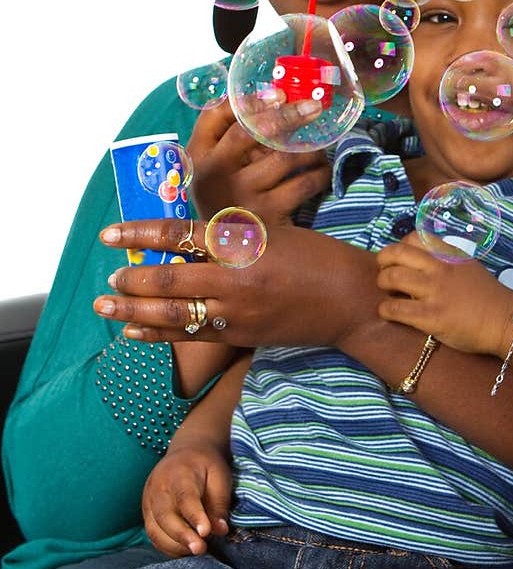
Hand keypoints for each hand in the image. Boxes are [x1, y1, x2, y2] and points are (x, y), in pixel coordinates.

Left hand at [94, 218, 377, 348]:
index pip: (179, 234)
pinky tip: (135, 333)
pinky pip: (192, 337)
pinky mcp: (242, 335)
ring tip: (106, 307)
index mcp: (243, 243)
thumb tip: (183, 233)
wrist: (351, 299)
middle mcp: (236, 278)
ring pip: (174, 313)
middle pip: (169, 278)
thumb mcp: (271, 232)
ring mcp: (238, 311)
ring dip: (134, 311)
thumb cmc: (315, 256)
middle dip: (132, 279)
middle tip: (109, 278)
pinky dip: (158, 335)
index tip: (110, 233)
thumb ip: (229, 234)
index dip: (139, 233)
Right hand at [142, 441, 231, 556]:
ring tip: (197, 551)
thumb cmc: (206, 466)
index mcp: (179, 473)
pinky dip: (168, 546)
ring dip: (175, 545)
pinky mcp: (146, 512)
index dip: (195, 516)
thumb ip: (219, 504)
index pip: (184, 497)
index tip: (206, 532)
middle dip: (182, 536)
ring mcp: (148, 500)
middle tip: (201, 549)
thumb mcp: (220, 477)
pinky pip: (153, 534)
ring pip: (155, 529)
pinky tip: (185, 549)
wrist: (186, 452)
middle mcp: (158, 487)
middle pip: (165, 516)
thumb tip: (220, 531)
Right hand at [187, 97, 329, 223]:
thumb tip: (274, 96)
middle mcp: (213, 174)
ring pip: (285, 156)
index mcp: (197, 156)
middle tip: (313, 106)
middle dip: (288, 113)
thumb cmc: (228, 198)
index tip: (279, 93)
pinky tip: (322, 170)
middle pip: (252, 130)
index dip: (249, 99)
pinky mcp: (268, 215)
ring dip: (309, 147)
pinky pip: (304, 184)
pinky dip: (320, 173)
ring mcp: (241, 195)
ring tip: (319, 146)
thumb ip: (231, 137)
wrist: (230, 252)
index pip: (216, 114)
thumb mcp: (216, 168)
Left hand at [375, 233, 512, 355]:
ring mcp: (434, 291)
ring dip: (382, 284)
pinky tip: (389, 312)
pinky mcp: (430, 316)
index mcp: (449, 253)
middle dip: (382, 262)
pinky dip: (385, 309)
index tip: (398, 259)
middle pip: (396, 253)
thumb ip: (445, 258)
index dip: (399, 247)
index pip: (413, 238)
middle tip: (384, 273)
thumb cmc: (486, 295)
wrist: (504, 320)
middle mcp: (439, 268)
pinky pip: (395, 308)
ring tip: (387, 292)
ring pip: (391, 278)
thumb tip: (418, 259)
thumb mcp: (467, 265)